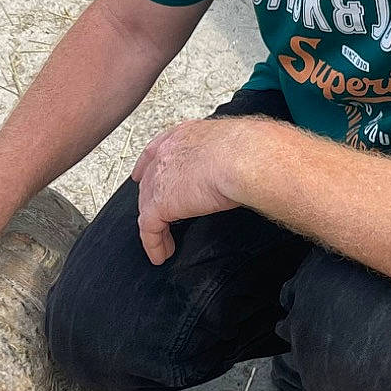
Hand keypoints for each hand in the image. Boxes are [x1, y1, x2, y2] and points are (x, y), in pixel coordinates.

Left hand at [129, 118, 260, 264]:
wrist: (245, 157)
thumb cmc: (250, 149)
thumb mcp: (232, 147)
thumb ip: (224, 158)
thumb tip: (237, 169)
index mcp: (185, 136)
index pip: (156, 150)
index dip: (146, 165)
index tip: (140, 174)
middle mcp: (168, 153)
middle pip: (149, 181)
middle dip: (149, 200)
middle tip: (158, 217)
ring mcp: (160, 177)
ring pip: (147, 206)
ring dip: (155, 227)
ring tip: (163, 243)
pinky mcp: (160, 202)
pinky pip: (150, 228)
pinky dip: (154, 244)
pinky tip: (161, 254)